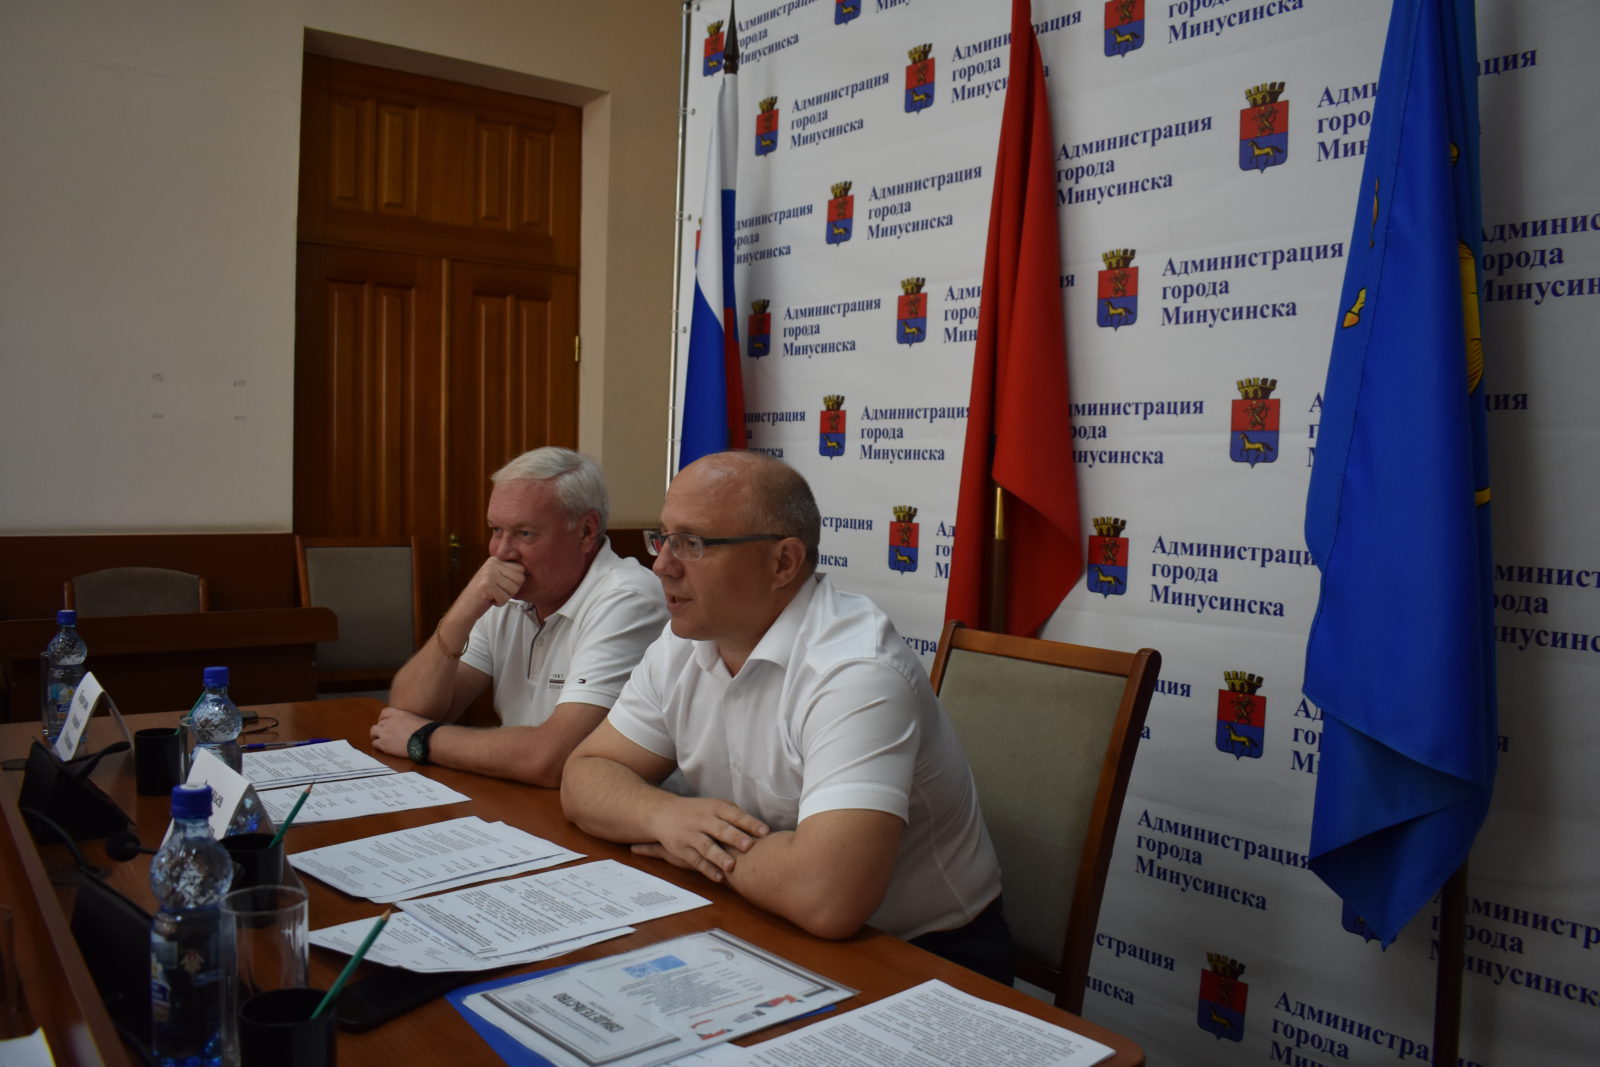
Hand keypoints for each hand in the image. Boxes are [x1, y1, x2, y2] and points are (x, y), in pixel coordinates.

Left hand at [370, 706, 431, 756]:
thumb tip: (410, 725)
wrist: (424, 741)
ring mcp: (385, 733)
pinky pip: (374, 743)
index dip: (383, 717)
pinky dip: (377, 745)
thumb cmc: (426, 731)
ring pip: (373, 732)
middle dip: (381, 728)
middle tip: (386, 733)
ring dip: (377, 735)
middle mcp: (390, 722)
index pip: (385, 712)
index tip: (385, 721)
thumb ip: (408, 720)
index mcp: (399, 714)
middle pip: (379, 723)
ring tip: (382, 740)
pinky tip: (384, 747)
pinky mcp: (384, 744)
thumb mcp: (417, 719)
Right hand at [459, 557, 525, 614]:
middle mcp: (492, 564)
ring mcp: (489, 573)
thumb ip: (508, 572)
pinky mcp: (487, 585)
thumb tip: (525, 569)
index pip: (521, 569)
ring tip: (493, 595)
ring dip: (505, 597)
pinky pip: (505, 597)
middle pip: (520, 578)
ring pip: (514, 589)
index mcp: (495, 560)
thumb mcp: (496, 578)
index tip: (501, 585)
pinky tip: (489, 599)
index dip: (514, 582)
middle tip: (497, 592)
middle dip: (511, 590)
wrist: (465, 607)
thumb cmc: (483, 595)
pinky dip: (499, 602)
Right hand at [633, 797, 769, 883]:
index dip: (749, 822)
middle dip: (734, 837)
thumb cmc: (699, 811)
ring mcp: (691, 835)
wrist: (663, 813)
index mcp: (715, 808)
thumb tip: (762, 830)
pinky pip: (696, 861)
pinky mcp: (682, 850)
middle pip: (720, 829)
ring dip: (719, 857)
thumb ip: (735, 816)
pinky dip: (707, 870)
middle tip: (749, 846)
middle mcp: (703, 820)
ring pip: (706, 847)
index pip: (734, 814)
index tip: (765, 831)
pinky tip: (719, 878)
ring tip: (731, 866)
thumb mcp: (716, 806)